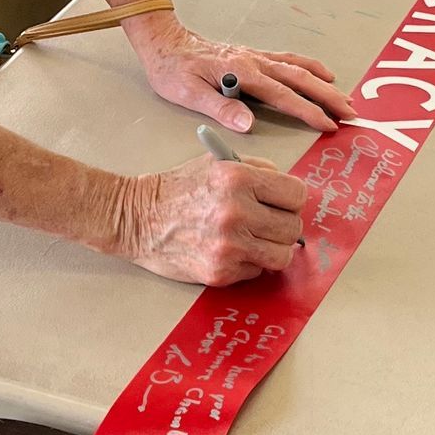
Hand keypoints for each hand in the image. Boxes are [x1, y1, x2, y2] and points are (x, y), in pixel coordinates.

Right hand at [114, 154, 307, 284]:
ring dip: (272, 248)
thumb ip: (257, 170)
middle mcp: (235, 212)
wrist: (137, 218)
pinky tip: (231, 250)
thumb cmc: (177, 189)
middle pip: (293, 228)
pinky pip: (257, 271)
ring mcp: (228, 246)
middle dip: (283, 224)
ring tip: (254, 238)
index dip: (292, 199)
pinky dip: (249, 263)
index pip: (296, 194)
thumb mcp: (216, 162)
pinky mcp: (220, 272)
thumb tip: (291, 193)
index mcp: (237, 178)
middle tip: (268, 222)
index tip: (284, 202)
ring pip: (281, 255)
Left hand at [125, 12, 352, 134]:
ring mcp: (255, 57)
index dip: (308, 111)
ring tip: (345, 98)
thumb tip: (248, 124)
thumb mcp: (188, 93)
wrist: (164, 42)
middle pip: (299, 80)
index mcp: (241, 73)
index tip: (329, 124)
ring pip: (298, 69)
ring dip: (324, 84)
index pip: (283, 96)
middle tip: (351, 113)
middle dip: (327, 98)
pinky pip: (288, 60)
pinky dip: (309, 66)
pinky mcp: (252, 56)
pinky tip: (322, 73)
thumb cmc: (172, 69)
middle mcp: (254, 62)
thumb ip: (220, 108)